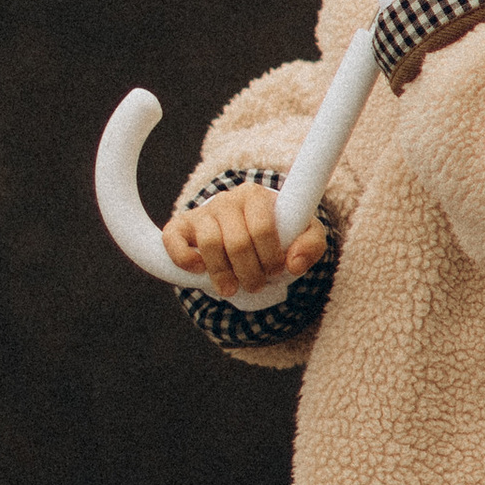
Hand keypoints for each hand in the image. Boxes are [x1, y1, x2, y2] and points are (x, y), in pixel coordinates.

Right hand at [164, 180, 327, 292]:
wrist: (244, 231)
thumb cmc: (276, 233)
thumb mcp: (303, 235)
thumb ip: (311, 245)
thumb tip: (294, 264)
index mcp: (256, 196)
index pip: (262, 227)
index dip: (270, 256)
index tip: (276, 271)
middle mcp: (227, 199)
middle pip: (237, 242)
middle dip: (250, 272)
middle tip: (256, 285)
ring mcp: (202, 211)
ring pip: (209, 243)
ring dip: (222, 274)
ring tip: (232, 289)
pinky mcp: (179, 226)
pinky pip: (173, 241)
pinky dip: (186, 259)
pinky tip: (200, 270)